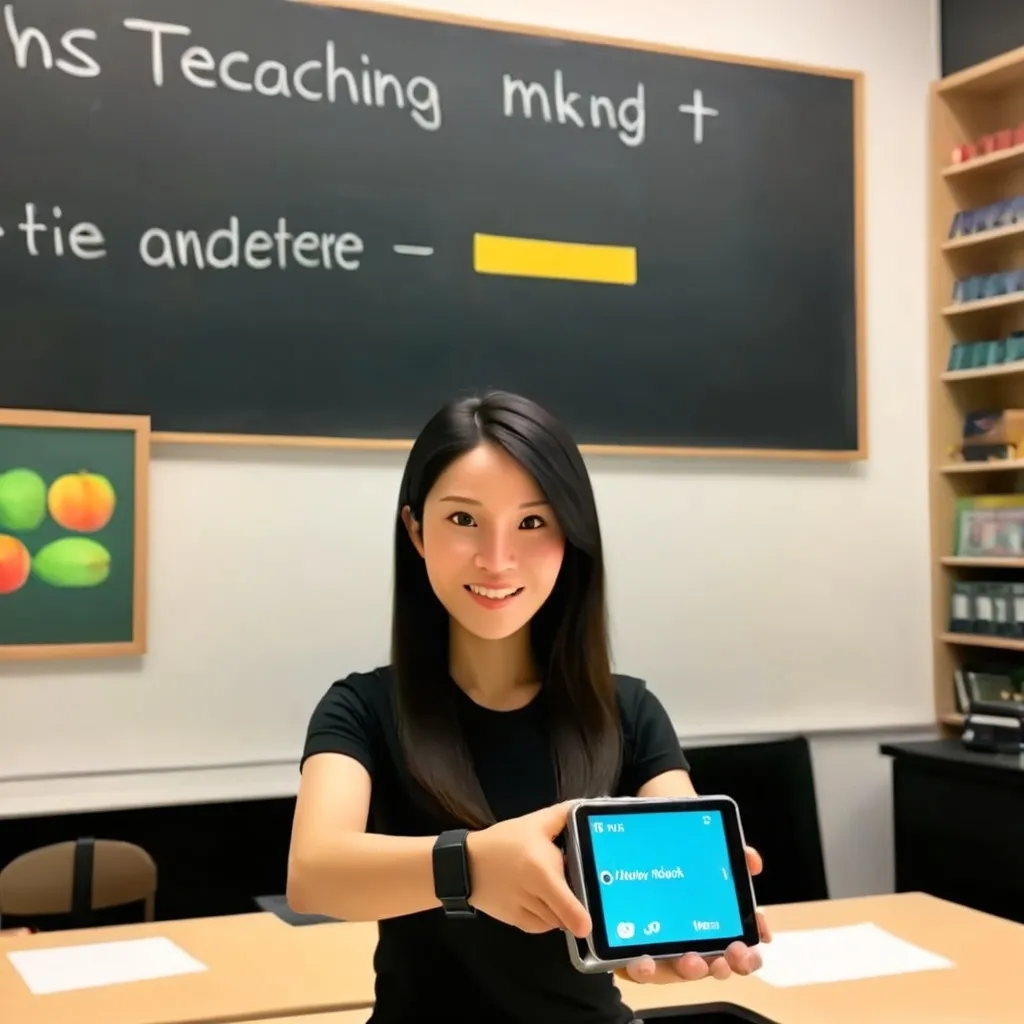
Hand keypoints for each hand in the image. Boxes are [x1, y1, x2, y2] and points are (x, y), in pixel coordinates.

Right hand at [466, 801, 590, 936]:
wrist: (466, 863)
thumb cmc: (504, 841)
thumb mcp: (533, 823)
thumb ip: (562, 815)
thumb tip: (583, 807)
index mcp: (540, 870)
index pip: (566, 904)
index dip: (579, 918)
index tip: (588, 925)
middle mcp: (533, 895)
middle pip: (565, 916)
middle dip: (574, 905)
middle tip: (576, 890)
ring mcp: (523, 911)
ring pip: (555, 922)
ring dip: (559, 910)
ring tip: (553, 888)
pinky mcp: (515, 922)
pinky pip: (541, 927)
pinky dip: (547, 918)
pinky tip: (542, 899)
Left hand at [618, 846, 771, 984]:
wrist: (627, 878)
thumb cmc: (671, 875)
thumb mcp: (703, 859)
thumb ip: (729, 859)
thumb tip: (751, 860)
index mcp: (712, 928)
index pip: (739, 947)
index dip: (752, 950)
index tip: (761, 939)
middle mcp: (693, 947)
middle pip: (718, 964)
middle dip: (731, 963)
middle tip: (735, 954)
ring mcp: (666, 954)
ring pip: (684, 970)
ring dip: (693, 968)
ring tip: (694, 961)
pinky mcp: (637, 958)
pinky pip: (641, 970)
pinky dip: (645, 968)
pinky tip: (646, 961)